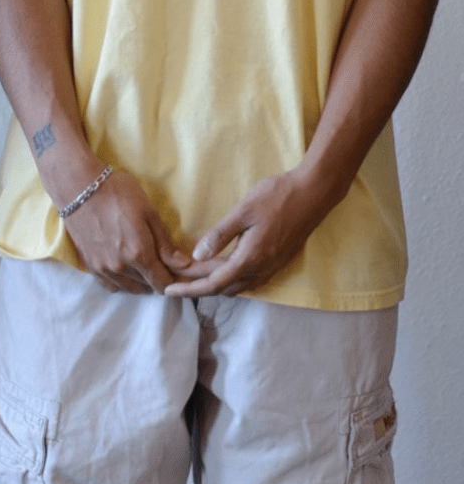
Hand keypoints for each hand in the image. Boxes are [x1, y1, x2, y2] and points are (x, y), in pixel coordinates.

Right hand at [64, 168, 191, 293]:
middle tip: (163, 264)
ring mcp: (103, 268)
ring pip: (130, 288)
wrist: (77, 187)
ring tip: (145, 266)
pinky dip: (122, 282)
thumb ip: (165, 243)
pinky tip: (126, 270)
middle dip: (159, 279)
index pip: (163, 283)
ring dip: (142, 282)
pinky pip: (111, 286)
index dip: (175, 280)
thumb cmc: (117, 193)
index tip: (179, 272)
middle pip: (148, 287)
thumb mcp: (148, 211)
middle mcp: (121, 267)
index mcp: (139, 254)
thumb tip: (184, 265)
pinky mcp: (90, 265)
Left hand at [164, 168, 333, 298]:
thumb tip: (196, 255)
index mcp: (250, 259)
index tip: (168, 290)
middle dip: (197, 286)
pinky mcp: (278, 261)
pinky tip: (220, 266)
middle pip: (223, 288)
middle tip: (174, 277)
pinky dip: (230, 277)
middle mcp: (261, 270)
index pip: (213, 284)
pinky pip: (249, 279)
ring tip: (192, 273)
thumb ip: (219, 235)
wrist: (314, 194)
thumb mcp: (243, 211)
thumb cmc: (277, 197)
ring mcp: (272, 268)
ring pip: (237, 285)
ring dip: (214, 282)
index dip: (189, 289)